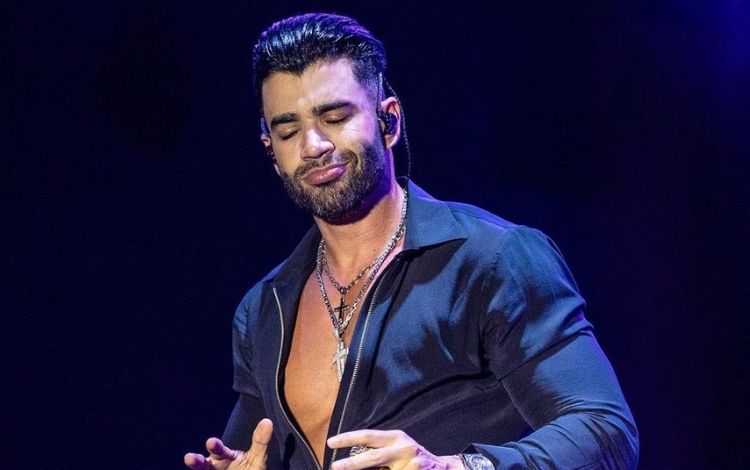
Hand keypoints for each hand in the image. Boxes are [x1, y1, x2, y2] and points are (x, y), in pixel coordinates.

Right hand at [184, 418, 273, 469]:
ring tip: (189, 461)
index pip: (218, 450)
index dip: (214, 446)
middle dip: (197, 460)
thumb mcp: (257, 458)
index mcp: (225, 457)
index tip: (211, 442)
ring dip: (194, 465)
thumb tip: (267, 421)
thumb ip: (260, 442)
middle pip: (203, 463)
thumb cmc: (251, 469)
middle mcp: (215, 466)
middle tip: (190, 458)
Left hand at [327, 429, 463, 469]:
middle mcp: (403, 449)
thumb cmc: (413, 457)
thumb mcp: (398, 447)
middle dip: (351, 464)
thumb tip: (352, 460)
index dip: (348, 438)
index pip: (368, 436)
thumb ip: (380, 450)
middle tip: (335, 467)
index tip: (331, 442)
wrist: (443, 469)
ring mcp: (410, 465)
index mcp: (396, 438)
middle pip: (373, 458)